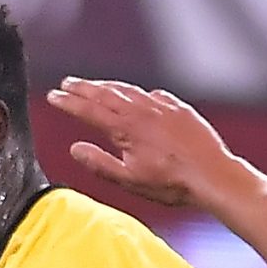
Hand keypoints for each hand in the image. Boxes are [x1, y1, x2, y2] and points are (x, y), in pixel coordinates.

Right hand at [46, 79, 233, 208]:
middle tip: (67, 83)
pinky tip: (136, 95)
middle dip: (84, 87)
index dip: (69, 102)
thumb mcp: (130, 180)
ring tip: (94, 85)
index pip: (89, 110)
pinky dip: (137, 92)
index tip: (53, 96)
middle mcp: (143, 110)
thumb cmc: (173, 183)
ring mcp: (163, 106)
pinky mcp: (179, 108)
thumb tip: (75, 150)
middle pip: (106, 93)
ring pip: (129, 89)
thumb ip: (100, 164)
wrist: (213, 175)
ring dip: (108, 86)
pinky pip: (153, 94)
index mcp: (126, 128)